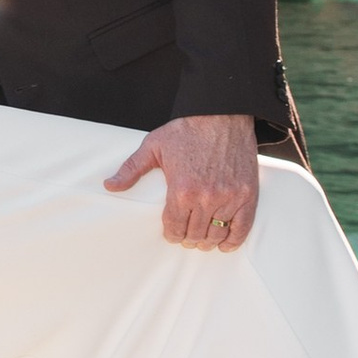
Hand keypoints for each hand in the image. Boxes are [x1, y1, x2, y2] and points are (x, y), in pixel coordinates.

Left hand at [105, 112, 259, 250]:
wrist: (223, 113)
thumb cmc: (187, 128)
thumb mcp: (154, 145)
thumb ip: (131, 169)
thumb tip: (110, 186)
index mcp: (181, 190)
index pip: (173, 228)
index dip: (171, 234)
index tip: (171, 233)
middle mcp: (206, 198)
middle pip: (194, 235)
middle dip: (188, 238)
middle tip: (186, 236)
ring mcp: (229, 197)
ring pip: (216, 235)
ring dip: (207, 241)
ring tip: (202, 238)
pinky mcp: (248, 195)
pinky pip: (241, 228)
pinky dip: (232, 241)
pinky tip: (224, 243)